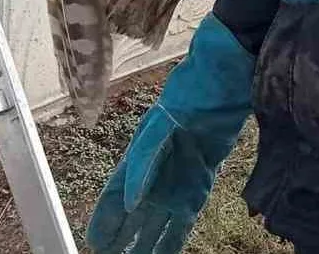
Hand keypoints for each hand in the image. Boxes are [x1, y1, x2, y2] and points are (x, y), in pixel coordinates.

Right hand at [85, 14, 253, 253]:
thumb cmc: (189, 95)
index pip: (116, 195)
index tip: (95, 243)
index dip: (105, 219)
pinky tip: (168, 251)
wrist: (222, 82)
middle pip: (135, 214)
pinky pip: (185, 215)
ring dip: (147, 242)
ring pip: (159, 220)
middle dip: (124, 237)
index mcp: (139, 156)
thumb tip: (131, 201)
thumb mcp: (161, 126)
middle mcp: (156, 172)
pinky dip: (176, 234)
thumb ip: (144, 164)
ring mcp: (179, 178)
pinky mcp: (201, 180)